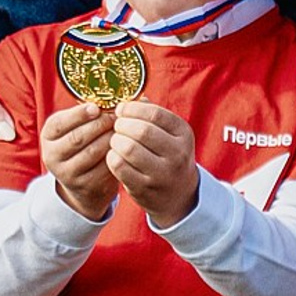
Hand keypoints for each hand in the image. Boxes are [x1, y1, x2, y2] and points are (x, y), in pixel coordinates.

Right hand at [41, 100, 117, 220]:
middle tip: (118, 117)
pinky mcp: (85, 186)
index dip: (79, 114)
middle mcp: (53, 155)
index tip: (97, 107)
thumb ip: (91, 112)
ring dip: (111, 138)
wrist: (83, 182)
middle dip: (101, 124)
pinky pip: (104, 167)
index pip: (60, 123)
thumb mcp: (78, 126)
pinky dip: (116, 155)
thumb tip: (122, 97)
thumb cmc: (84, 144)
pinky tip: (125, 147)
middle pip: (78, 137)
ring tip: (124, 130)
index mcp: (48, 135)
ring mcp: (67, 173)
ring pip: (93, 152)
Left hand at [110, 99, 199, 227]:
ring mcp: (161, 173)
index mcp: (183, 134)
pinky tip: (114, 155)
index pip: (155, 114)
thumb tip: (129, 99)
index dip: (132, 109)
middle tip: (117, 126)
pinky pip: (119, 166)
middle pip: (141, 131)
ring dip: (115, 141)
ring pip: (128, 148)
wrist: (178, 195)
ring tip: (115, 140)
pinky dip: (112, 157)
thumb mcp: (170, 134)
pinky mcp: (144, 188)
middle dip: (122, 124)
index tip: (121, 109)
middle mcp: (177, 154)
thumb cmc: (169, 156)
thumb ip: (152, 114)